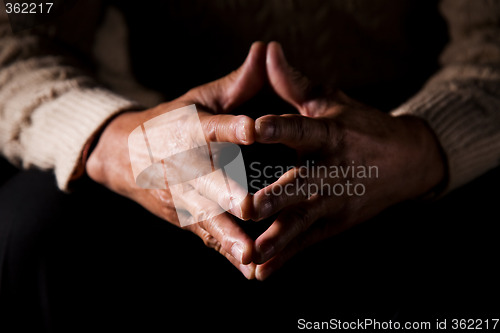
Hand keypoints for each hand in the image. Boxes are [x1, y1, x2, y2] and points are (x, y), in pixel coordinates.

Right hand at [86, 42, 266, 278]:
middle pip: (205, 181)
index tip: (253, 129)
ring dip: (229, 236)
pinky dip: (227, 253)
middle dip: (226, 193)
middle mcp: (182, 166)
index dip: (230, 127)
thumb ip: (234, 84)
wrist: (123, 155)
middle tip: (249, 204)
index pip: (209, 127)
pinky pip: (208, 237)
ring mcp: (181, 197)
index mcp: (187, 130)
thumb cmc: (172, 121)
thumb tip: (264, 51)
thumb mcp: (199, 98)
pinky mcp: (185, 218)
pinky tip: (249, 270)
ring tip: (252, 254)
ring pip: (207, 218)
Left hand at [251, 42, 445, 279]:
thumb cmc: (360, 126)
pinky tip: (261, 274)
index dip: (279, 128)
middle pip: (302, 185)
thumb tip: (267, 50)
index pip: (302, 130)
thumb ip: (295, 83)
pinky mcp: (333, 226)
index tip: (254, 127)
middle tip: (251, 205)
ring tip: (252, 254)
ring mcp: (334, 203)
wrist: (408, 161)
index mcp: (329, 136)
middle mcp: (331, 172)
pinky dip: (284, 259)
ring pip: (302, 222)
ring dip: (277, 239)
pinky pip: (305, 244)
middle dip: (277, 196)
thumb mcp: (331, 102)